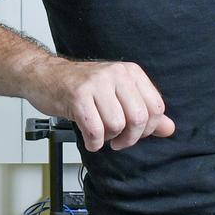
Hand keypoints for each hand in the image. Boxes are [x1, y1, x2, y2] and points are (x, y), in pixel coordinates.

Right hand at [28, 58, 174, 151]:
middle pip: (139, 118)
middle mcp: (116, 74)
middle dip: (129, 138)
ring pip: (117, 125)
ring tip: (99, 133)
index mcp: (130, 72)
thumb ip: (145, 112)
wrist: (44, 76)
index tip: (134, 134)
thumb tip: (169, 129)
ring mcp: (96, 84)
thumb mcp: (117, 95)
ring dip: (108, 139)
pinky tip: (89, 138)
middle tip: (118, 141)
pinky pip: (95, 130)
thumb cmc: (81, 88)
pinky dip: (93, 142)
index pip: (156, 107)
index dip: (148, 129)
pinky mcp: (78, 96)